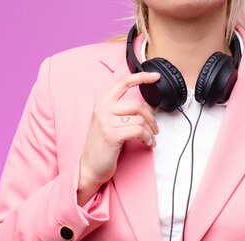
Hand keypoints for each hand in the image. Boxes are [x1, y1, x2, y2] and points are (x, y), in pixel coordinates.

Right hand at [77, 72, 159, 204]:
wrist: (88, 168)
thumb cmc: (101, 146)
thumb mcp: (108, 123)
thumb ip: (123, 112)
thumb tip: (149, 107)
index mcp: (102, 103)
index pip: (123, 82)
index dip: (141, 77)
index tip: (155, 77)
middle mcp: (102, 109)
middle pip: (137, 104)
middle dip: (151, 117)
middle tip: (155, 128)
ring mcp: (106, 122)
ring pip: (140, 119)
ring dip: (151, 131)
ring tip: (150, 139)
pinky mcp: (112, 135)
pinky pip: (139, 131)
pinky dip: (148, 138)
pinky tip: (148, 143)